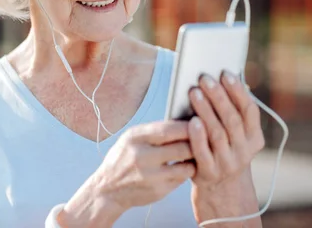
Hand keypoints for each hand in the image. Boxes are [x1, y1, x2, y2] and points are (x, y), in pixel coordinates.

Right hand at [59, 121, 194, 226]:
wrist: (107, 190)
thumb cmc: (122, 159)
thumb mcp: (131, 138)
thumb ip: (154, 131)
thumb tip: (183, 120)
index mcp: (135, 138)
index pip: (169, 129)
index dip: (187, 125)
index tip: (198, 122)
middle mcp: (142, 157)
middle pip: (182, 147)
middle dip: (196, 142)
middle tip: (203, 138)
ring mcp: (151, 176)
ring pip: (186, 165)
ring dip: (193, 159)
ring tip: (194, 152)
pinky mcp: (159, 191)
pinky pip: (182, 178)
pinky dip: (186, 171)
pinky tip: (183, 166)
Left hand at [187, 71, 264, 225]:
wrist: (220, 188)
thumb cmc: (224, 149)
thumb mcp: (236, 135)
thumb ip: (233, 111)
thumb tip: (226, 79)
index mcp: (254, 138)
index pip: (249, 111)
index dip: (238, 91)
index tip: (226, 73)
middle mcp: (244, 151)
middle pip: (232, 119)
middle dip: (218, 96)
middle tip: (204, 78)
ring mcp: (227, 163)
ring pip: (217, 133)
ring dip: (206, 110)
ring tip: (194, 92)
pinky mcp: (209, 173)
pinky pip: (203, 152)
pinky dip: (197, 136)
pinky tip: (191, 120)